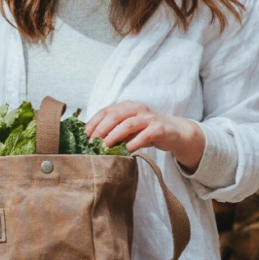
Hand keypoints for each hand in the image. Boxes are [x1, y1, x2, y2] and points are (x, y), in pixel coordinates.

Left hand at [84, 101, 205, 171]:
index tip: (83, 136)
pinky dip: (132, 144)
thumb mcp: (128, 129)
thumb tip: (91, 142)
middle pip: (114, 116)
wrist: (175, 132)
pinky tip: (125, 152)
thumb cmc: (146, 131)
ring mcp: (148, 118)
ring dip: (113, 137)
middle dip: (100, 130)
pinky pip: (143, 136)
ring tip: (104, 148)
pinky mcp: (159, 128)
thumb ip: (113, 131)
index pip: (105, 111)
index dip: (93, 123)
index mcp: (126, 106)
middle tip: (92, 144)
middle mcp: (137, 108)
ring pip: (127, 125)